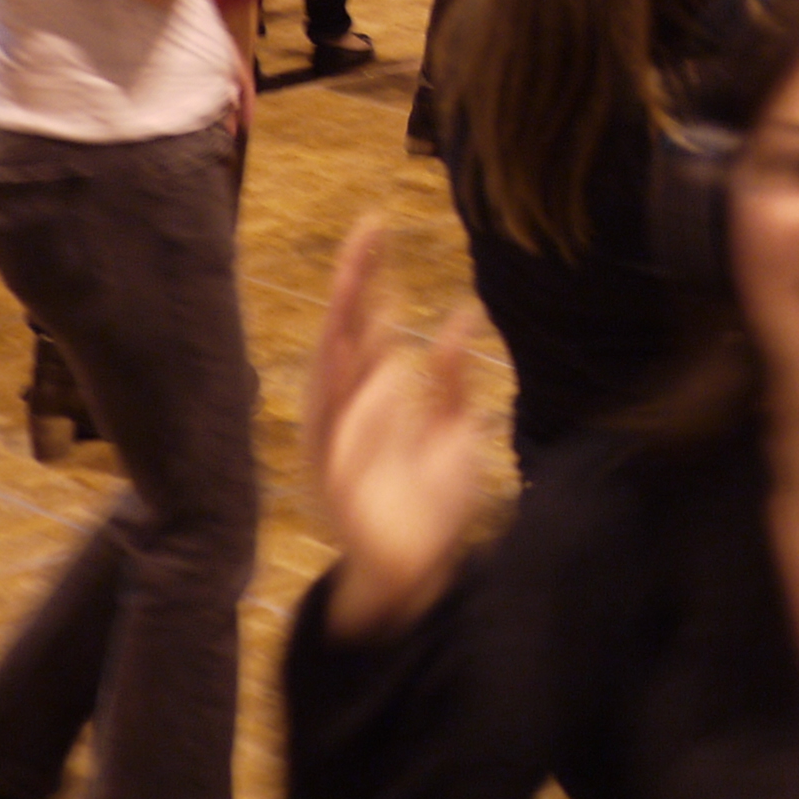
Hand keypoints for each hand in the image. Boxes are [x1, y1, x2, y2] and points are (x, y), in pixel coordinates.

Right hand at [307, 221, 495, 638]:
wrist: (422, 572)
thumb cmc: (432, 502)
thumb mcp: (455, 428)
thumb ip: (454, 375)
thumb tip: (465, 311)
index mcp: (375, 396)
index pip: (369, 322)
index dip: (372, 276)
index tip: (379, 227)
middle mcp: (351, 413)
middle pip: (346, 336)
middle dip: (354, 286)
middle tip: (365, 234)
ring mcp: (339, 446)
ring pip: (333, 377)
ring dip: (342, 330)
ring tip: (355, 283)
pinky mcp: (338, 483)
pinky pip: (336, 436)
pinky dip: (344, 401)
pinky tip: (354, 361)